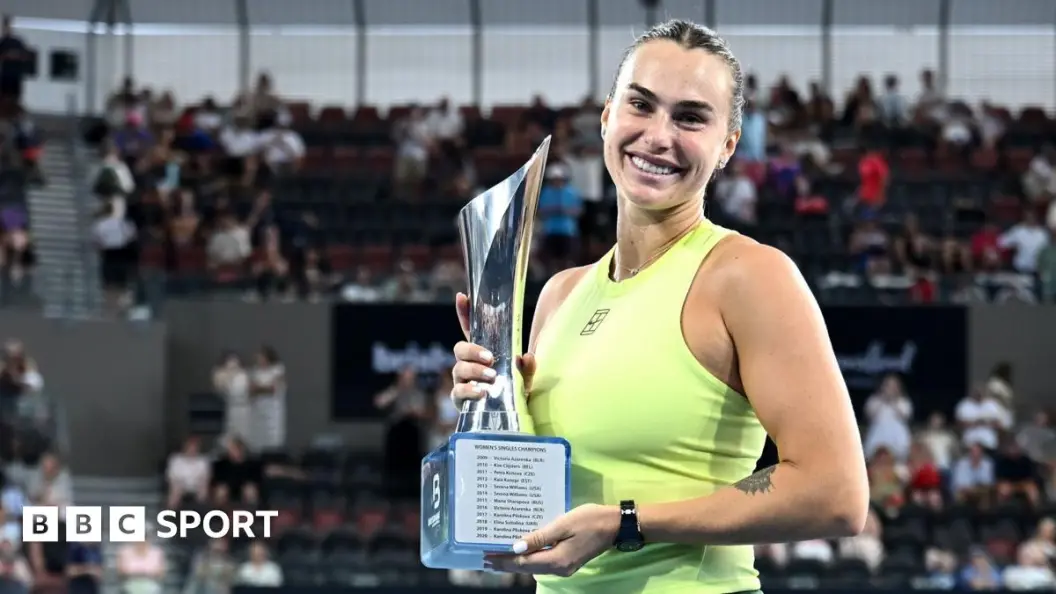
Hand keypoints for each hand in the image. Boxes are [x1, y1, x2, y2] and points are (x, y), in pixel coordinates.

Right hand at [451, 292, 536, 405]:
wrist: (512, 418)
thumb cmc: (515, 392)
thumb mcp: (525, 378)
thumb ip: (527, 367)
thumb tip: (527, 357)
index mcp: (483, 353)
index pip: (470, 330)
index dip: (464, 313)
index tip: (462, 296)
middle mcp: (469, 365)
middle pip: (460, 349)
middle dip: (473, 351)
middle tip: (490, 358)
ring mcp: (462, 382)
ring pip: (459, 369)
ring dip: (474, 371)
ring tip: (491, 377)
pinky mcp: (460, 400)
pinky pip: (458, 392)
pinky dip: (468, 391)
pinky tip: (481, 393)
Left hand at [484, 504, 619, 576]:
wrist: (615, 525)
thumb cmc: (589, 520)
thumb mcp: (563, 524)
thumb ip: (540, 537)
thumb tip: (516, 547)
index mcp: (557, 560)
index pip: (523, 563)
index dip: (503, 561)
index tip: (486, 556)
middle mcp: (559, 569)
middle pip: (527, 568)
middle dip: (506, 563)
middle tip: (486, 557)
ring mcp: (565, 567)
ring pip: (534, 567)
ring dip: (517, 562)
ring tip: (499, 553)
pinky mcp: (568, 561)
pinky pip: (543, 562)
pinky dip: (529, 558)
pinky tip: (522, 551)